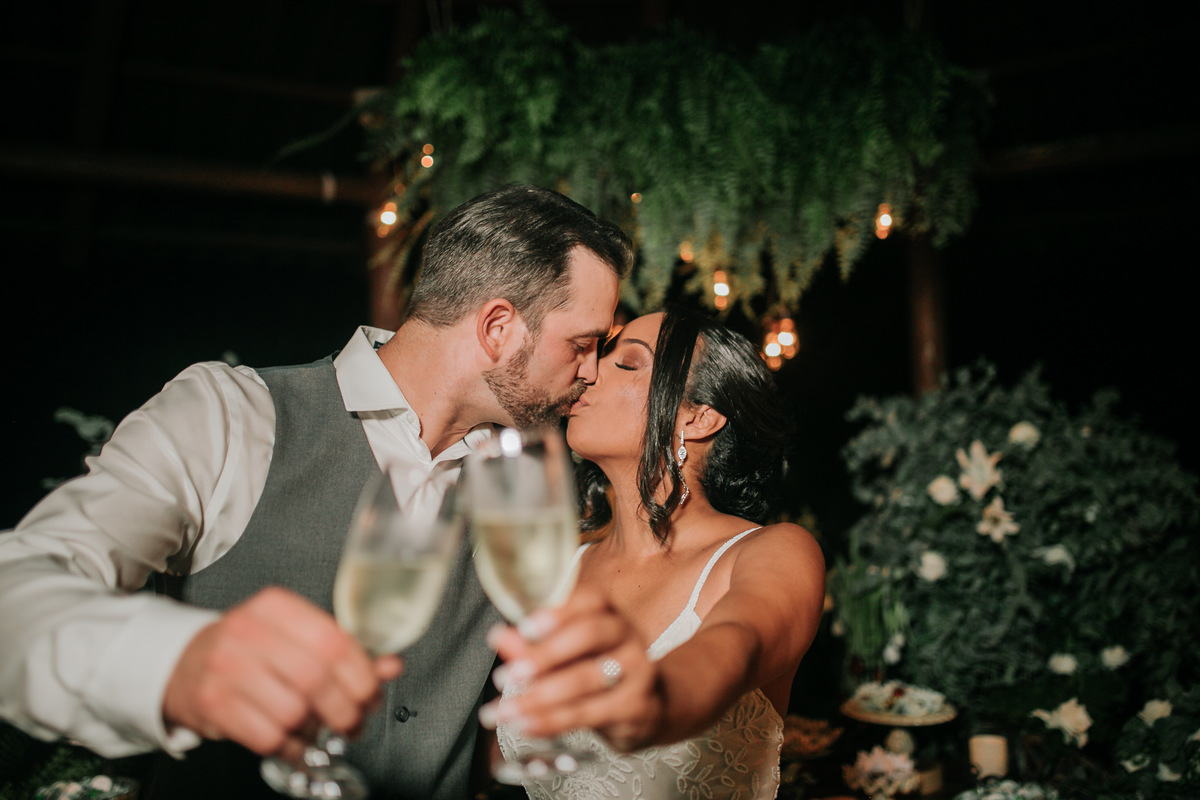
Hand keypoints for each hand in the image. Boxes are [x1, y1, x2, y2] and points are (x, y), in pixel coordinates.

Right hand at [162, 587, 402, 762]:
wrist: (183, 665)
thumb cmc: (251, 650)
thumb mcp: (296, 638)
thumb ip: (345, 652)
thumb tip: (391, 666)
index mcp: (275, 606)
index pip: (333, 641)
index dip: (361, 674)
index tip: (371, 693)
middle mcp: (246, 631)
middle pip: (315, 679)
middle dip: (345, 709)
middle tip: (354, 721)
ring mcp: (224, 668)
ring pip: (293, 711)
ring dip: (317, 730)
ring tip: (321, 729)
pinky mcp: (211, 704)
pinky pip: (268, 737)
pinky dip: (292, 747)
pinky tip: (296, 741)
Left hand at [484, 585, 662, 751]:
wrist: (652, 706)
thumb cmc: (601, 670)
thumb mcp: (570, 653)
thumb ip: (534, 644)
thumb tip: (500, 637)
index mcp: (610, 614)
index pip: (591, 600)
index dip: (559, 611)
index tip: (526, 626)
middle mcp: (629, 636)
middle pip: (590, 634)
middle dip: (546, 654)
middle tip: (511, 674)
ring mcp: (638, 672)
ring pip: (587, 679)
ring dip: (540, 697)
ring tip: (506, 711)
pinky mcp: (637, 708)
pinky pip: (590, 714)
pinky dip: (554, 720)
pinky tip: (528, 725)